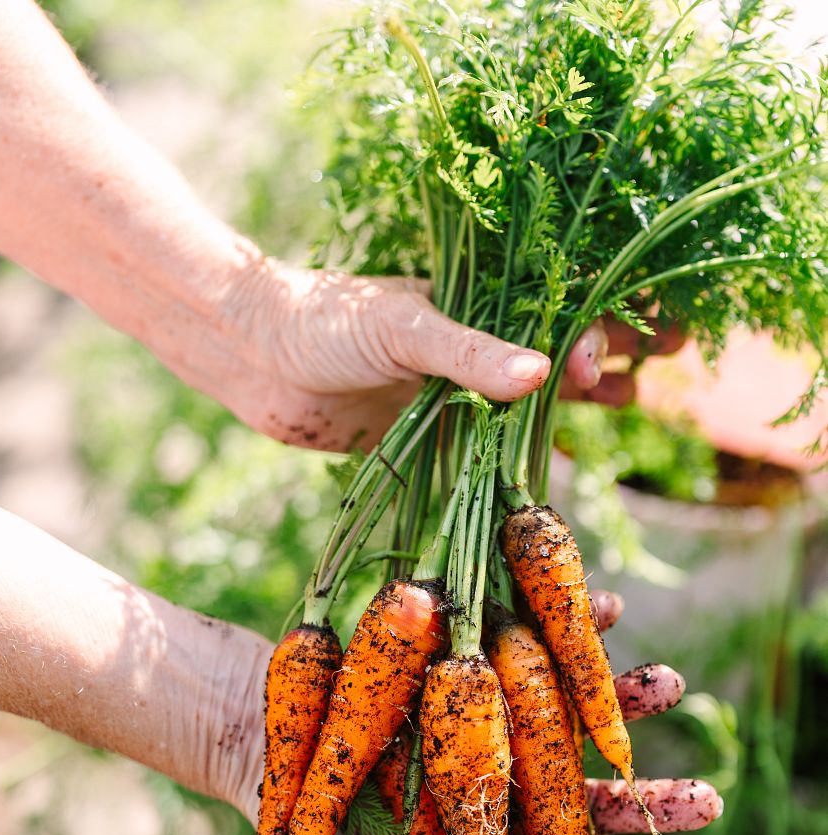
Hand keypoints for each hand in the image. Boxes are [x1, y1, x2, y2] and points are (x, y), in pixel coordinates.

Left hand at [209, 261, 683, 451]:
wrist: (257, 359)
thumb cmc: (323, 321)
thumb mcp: (400, 327)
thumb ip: (467, 353)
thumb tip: (544, 376)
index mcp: (477, 295)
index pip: (561, 300)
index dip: (606, 317)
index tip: (630, 347)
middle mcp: (476, 337)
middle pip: (565, 338)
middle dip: (618, 343)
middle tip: (669, 355)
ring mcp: (460, 383)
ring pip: (542, 387)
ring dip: (588, 390)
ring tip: (635, 397)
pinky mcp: (438, 425)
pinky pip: (500, 435)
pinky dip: (536, 439)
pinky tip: (567, 447)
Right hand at [295, 588, 721, 834]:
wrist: (265, 735)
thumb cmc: (301, 822)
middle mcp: (489, 785)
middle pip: (575, 802)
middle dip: (643, 804)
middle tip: (709, 803)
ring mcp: (480, 723)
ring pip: (562, 719)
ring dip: (619, 703)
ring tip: (676, 687)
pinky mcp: (459, 665)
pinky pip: (518, 641)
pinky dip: (561, 624)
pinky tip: (612, 609)